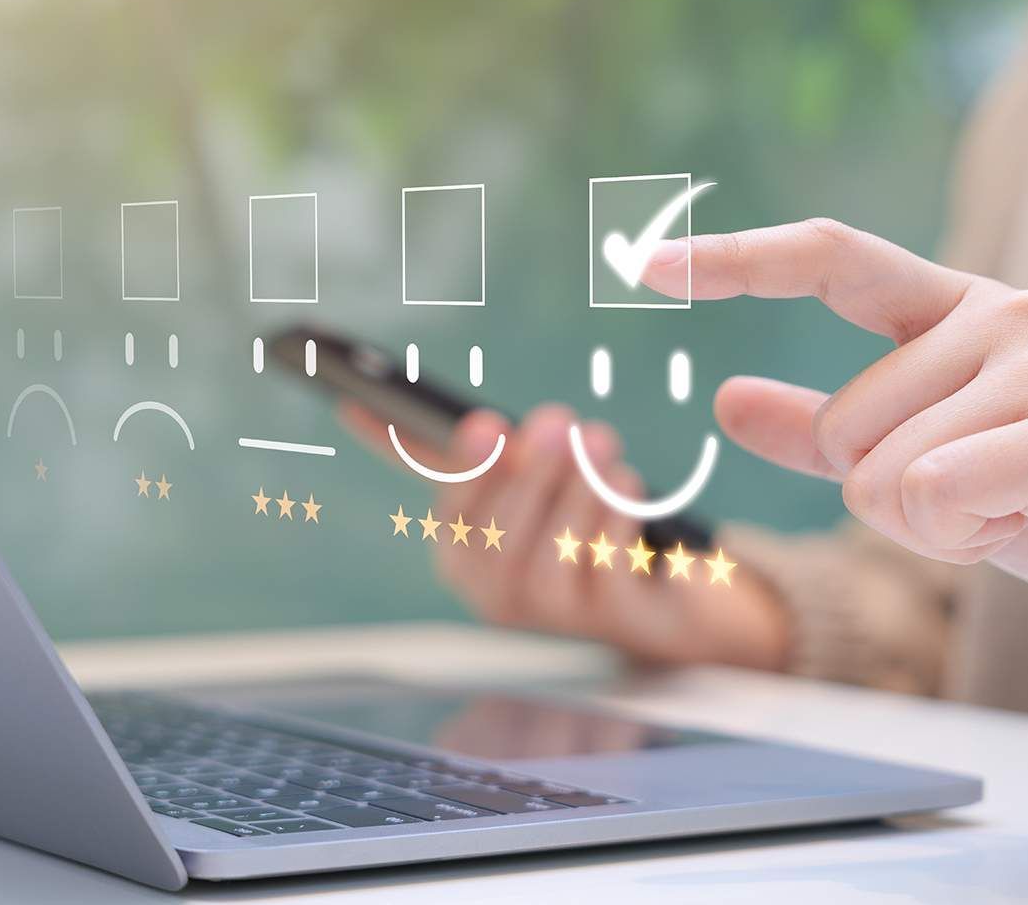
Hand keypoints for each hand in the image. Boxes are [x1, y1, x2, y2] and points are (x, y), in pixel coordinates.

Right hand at [338, 402, 789, 671]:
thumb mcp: (523, 476)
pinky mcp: (616, 622)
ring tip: (601, 445)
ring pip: (549, 558)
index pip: (450, 518)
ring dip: (578, 490)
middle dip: (530, 472)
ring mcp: (557, 618)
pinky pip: (606, 571)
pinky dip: (617, 519)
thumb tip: (356, 404)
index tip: (484, 423)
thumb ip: (461, 452)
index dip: (466, 472)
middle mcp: (501, 596)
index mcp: (467, 555)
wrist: (671, 581)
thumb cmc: (579, 521)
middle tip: (558, 420)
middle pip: (497, 542)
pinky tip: (628, 487)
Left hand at [645, 219, 1027, 686]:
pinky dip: (966, 540)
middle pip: (843, 429)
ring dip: (938, 531)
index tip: (642, 266)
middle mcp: (999, 312)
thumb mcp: (945, 458)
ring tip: (1027, 512)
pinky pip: (935, 497)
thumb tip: (722, 398)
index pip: (832, 257)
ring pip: (880, 477)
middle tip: (991, 502)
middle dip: (890, 499)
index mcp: (965, 308)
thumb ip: (833, 426)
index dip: (734, 261)